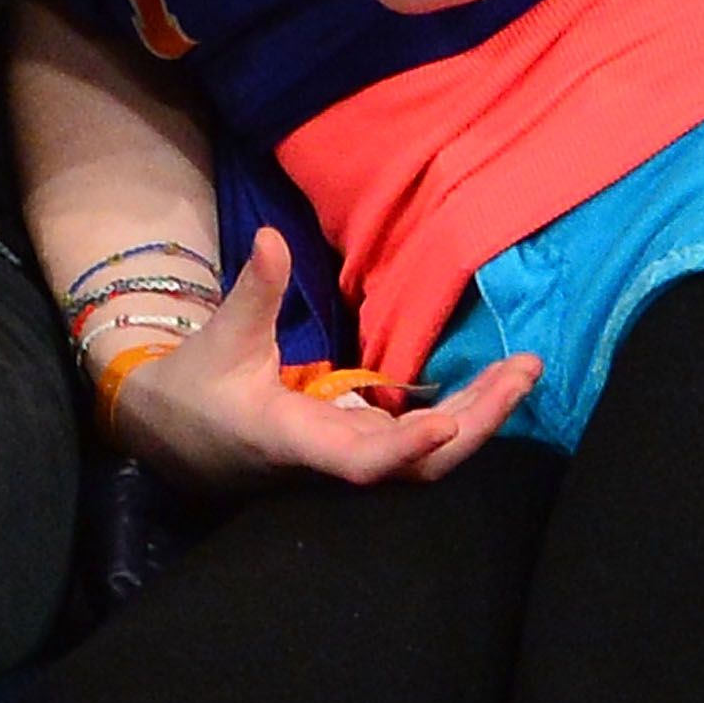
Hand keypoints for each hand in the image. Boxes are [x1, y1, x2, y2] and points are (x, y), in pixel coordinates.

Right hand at [108, 229, 539, 494]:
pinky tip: (489, 388)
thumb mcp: (223, 337)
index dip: (405, 447)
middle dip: (477, 423)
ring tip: (522, 373)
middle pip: (419, 465)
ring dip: (478, 417)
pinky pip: (420, 444)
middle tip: (525, 371)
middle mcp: (335, 461)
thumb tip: (273, 237)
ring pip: (428, 457)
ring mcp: (352, 458)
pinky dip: (459, 416)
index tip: (449, 422)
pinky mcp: (359, 447)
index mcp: (296, 440)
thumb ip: (255, 291)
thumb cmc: (198, 390)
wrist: (178, 440)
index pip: (360, 460)